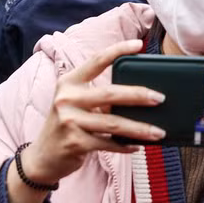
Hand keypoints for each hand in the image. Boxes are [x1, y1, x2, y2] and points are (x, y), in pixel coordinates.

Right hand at [8, 40, 165, 202]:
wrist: (42, 158)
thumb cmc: (67, 125)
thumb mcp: (75, 103)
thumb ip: (99, 96)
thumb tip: (139, 95)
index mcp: (69, 82)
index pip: (96, 61)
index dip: (118, 50)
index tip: (139, 44)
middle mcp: (66, 99)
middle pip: (110, 93)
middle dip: (139, 95)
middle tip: (161, 98)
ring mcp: (69, 121)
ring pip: (113, 123)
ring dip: (139, 129)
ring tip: (159, 132)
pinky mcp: (74, 143)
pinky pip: (108, 143)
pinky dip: (125, 145)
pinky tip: (138, 146)